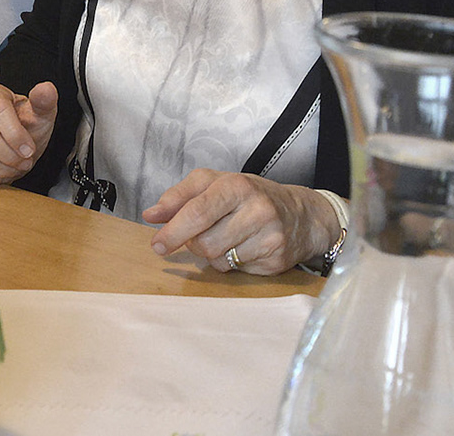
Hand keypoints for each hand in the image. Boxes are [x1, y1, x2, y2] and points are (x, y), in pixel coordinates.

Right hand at [0, 81, 56, 183]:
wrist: (16, 141)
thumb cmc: (27, 125)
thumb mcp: (41, 114)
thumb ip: (44, 101)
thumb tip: (46, 89)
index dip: (15, 134)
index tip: (29, 149)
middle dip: (10, 155)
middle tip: (25, 161)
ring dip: (2, 168)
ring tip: (15, 166)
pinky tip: (1, 171)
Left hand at [142, 169, 336, 274]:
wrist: (302, 214)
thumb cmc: (250, 196)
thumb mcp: (214, 184)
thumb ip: (180, 196)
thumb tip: (151, 215)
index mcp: (236, 185)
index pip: (197, 212)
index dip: (173, 230)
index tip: (157, 244)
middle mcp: (256, 210)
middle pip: (204, 242)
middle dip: (191, 244)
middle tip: (192, 237)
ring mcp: (269, 237)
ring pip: (218, 260)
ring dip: (211, 253)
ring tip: (225, 236)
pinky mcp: (276, 260)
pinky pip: (236, 271)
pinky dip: (231, 262)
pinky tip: (243, 247)